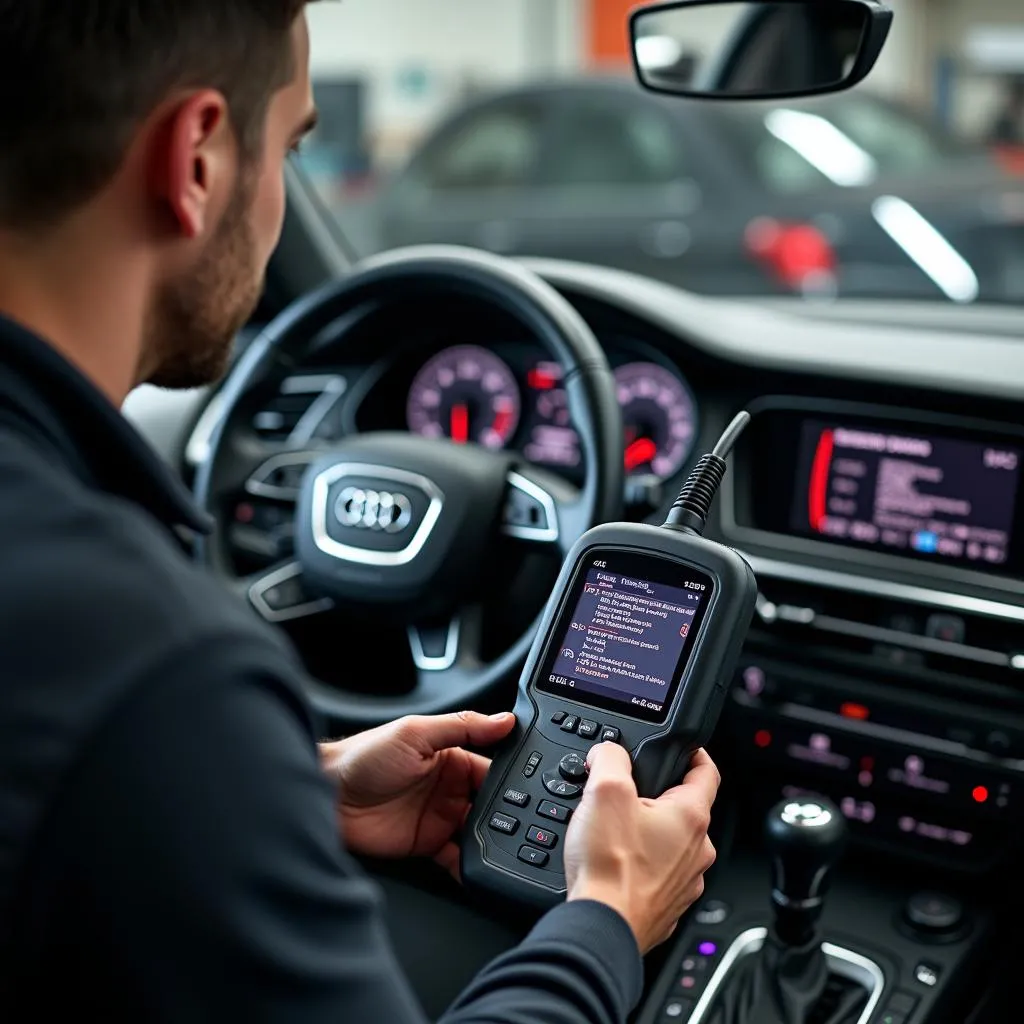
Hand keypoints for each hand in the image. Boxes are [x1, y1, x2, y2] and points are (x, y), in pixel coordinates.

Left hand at [320, 711, 515, 877]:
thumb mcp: (416, 732)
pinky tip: (482, 869)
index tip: (536, 787)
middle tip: (527, 824)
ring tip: (510, 847)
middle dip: (509, 813)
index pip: (492, 766)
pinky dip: (472, 866)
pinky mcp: (427, 844)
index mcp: (451, 756)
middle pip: (491, 802)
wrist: (326, 796)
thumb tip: (504, 719)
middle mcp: (449, 787)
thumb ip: (462, 726)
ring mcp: (439, 817)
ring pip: (480, 831)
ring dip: (494, 839)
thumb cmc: (363, 756)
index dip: (513, 777)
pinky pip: (458, 858)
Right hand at [563, 743, 719, 953]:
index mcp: (691, 817)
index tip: (686, 748)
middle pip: (684, 809)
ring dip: (650, 834)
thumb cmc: (610, 867)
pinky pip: (660, 874)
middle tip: (627, 796)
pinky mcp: (668, 905)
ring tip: (616, 834)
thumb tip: (608, 751)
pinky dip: (643, 865)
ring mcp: (685, 881)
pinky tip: (617, 864)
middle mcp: (698, 850)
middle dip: (658, 798)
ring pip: (672, 844)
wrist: (602, 927)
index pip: (707, 772)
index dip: (695, 753)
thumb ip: (610, 758)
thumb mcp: (604, 791)